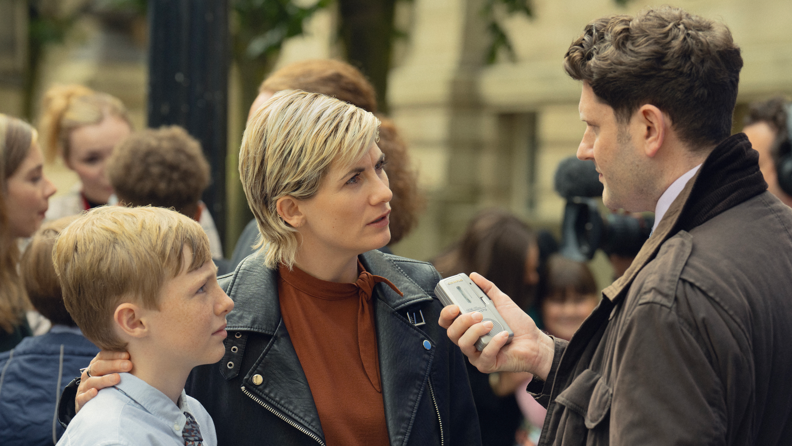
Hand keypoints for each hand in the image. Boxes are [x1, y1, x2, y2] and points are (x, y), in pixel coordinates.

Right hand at [75, 351, 132, 412]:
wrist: (94, 407)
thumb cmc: (110, 386)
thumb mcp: (114, 373)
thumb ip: (123, 365)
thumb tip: (141, 355)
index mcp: (96, 365)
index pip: (103, 355)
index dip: (115, 354)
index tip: (128, 355)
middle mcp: (88, 374)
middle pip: (99, 366)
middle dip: (114, 365)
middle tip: (128, 365)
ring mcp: (83, 387)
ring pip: (92, 381)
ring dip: (105, 379)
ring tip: (117, 378)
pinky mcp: (80, 401)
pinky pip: (82, 397)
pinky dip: (89, 394)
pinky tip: (95, 392)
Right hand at [439, 273, 554, 379]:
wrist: (536, 342)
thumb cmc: (518, 324)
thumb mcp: (502, 301)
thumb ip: (487, 288)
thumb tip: (473, 275)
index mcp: (468, 326)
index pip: (447, 322)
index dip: (446, 314)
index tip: (455, 306)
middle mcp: (469, 340)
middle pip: (451, 333)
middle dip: (462, 322)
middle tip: (478, 314)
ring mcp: (476, 354)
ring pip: (463, 344)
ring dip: (476, 331)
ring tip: (491, 324)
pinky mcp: (486, 364)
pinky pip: (483, 355)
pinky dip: (494, 343)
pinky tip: (504, 335)